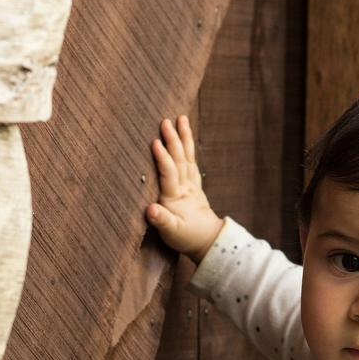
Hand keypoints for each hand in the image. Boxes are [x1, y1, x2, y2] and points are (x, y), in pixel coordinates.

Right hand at [147, 116, 223, 263]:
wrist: (207, 240)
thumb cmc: (186, 237)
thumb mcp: (171, 233)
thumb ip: (161, 221)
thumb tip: (151, 210)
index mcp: (175, 197)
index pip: (169, 174)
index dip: (163, 159)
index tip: (155, 142)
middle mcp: (184, 187)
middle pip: (179, 160)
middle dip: (172, 140)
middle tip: (165, 121)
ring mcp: (191, 184)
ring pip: (187, 157)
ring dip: (183, 138)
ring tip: (181, 119)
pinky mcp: (194, 184)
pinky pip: (191, 161)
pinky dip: (188, 147)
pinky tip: (186, 134)